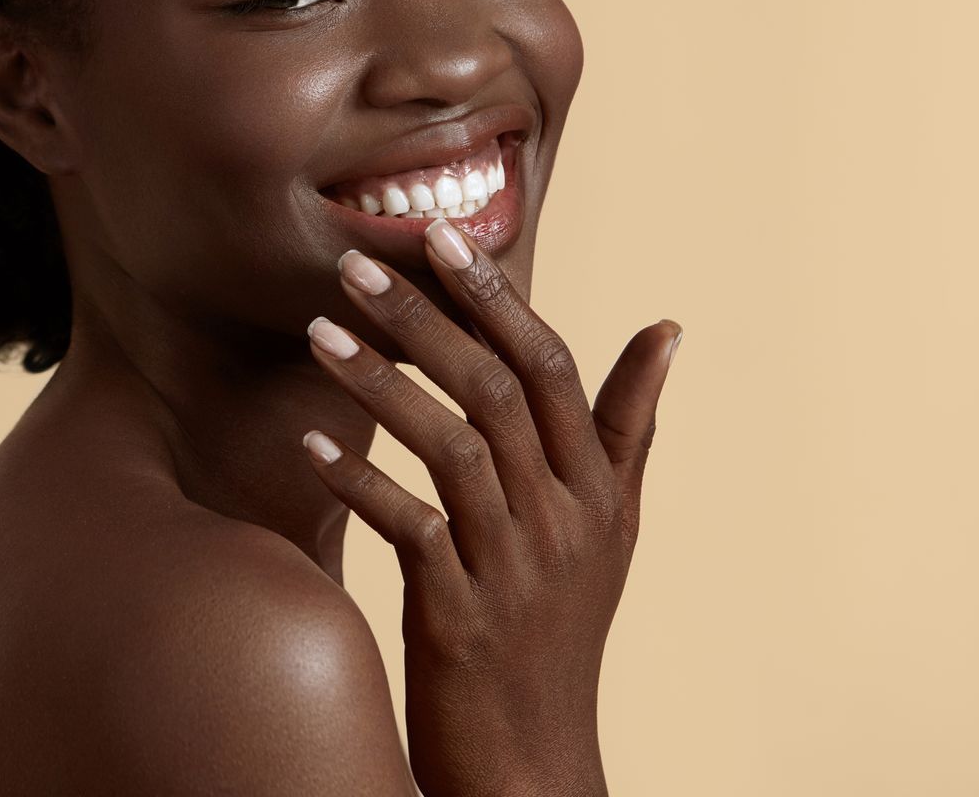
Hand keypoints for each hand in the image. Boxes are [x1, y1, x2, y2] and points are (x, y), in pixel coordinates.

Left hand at [299, 217, 680, 796]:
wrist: (534, 758)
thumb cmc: (559, 624)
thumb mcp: (612, 526)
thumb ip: (627, 426)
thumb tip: (667, 327)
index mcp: (599, 488)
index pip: (552, 368)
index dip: (496, 297)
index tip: (442, 235)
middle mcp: (566, 519)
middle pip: (499, 392)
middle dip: (426, 320)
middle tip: (355, 267)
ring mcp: (517, 568)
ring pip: (454, 449)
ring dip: (380, 385)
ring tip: (317, 334)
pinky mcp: (462, 616)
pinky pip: (408, 531)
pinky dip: (360, 483)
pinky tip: (311, 445)